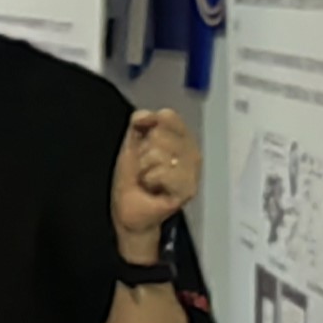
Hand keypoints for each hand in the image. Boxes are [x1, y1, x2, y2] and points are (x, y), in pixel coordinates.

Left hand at [113, 109, 199, 251]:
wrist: (129, 209)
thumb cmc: (133, 178)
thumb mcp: (132, 144)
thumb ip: (140, 123)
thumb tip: (148, 113)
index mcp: (180, 138)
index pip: (168, 116)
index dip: (149, 127)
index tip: (143, 145)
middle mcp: (191, 151)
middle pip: (161, 134)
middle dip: (144, 152)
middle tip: (145, 168)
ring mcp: (193, 171)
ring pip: (160, 153)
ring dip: (145, 168)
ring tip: (148, 179)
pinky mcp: (189, 189)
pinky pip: (164, 172)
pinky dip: (150, 180)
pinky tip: (153, 189)